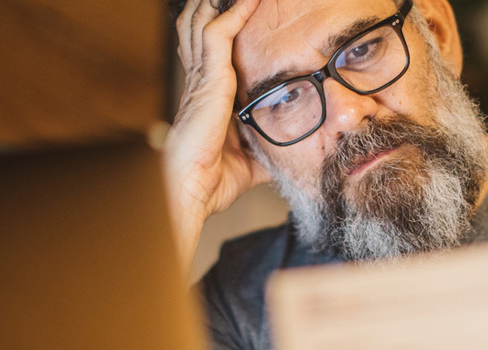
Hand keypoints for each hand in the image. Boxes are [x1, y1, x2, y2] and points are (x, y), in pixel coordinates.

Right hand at [161, 0, 268, 276]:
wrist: (191, 193)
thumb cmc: (211, 181)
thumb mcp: (251, 161)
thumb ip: (268, 149)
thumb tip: (296, 155)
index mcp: (206, 96)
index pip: (208, 49)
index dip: (220, 26)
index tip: (240, 11)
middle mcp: (200, 80)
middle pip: (198, 26)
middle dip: (212, 6)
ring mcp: (201, 77)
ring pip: (203, 21)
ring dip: (221, 4)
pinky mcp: (208, 79)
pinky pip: (218, 34)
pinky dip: (235, 13)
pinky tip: (250, 1)